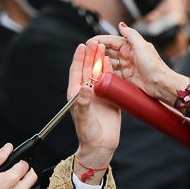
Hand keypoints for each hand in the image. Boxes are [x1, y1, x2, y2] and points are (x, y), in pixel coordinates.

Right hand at [0, 144, 37, 188]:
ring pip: (28, 187)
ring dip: (22, 183)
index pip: (25, 164)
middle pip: (32, 176)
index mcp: (11, 179)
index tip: (14, 163)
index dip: (20, 161)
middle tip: (15, 171)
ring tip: (6, 183)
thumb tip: (8, 147)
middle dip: (26, 171)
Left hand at [70, 43, 118, 175]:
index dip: (79, 58)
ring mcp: (98, 94)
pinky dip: (111, 72)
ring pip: (99, 73)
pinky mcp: (110, 99)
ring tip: (104, 47)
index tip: (82, 46)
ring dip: (101, 60)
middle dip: (91, 55)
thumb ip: (83, 103)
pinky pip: (111, 82)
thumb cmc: (88, 134)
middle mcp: (86, 92)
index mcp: (76, 94)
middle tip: (96, 42)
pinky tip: (113, 63)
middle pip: (88, 69)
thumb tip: (83, 87)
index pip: (76, 72)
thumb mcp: (84, 118)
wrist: (101, 146)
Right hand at [89, 24, 188, 101]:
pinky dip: (106, 73)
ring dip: (101, 62)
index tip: (89, 42)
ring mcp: (127, 66)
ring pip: (110, 62)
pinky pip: (113, 74)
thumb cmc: (154, 65)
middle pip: (109, 51)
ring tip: (92, 63)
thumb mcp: (142, 46)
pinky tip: (100, 73)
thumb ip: (131, 34)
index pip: (112, 41)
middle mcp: (128, 55)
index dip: (100, 41)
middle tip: (87, 53)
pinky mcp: (127, 77)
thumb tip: (121, 24)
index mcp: (131, 46)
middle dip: (99, 51)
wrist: (160, 83)